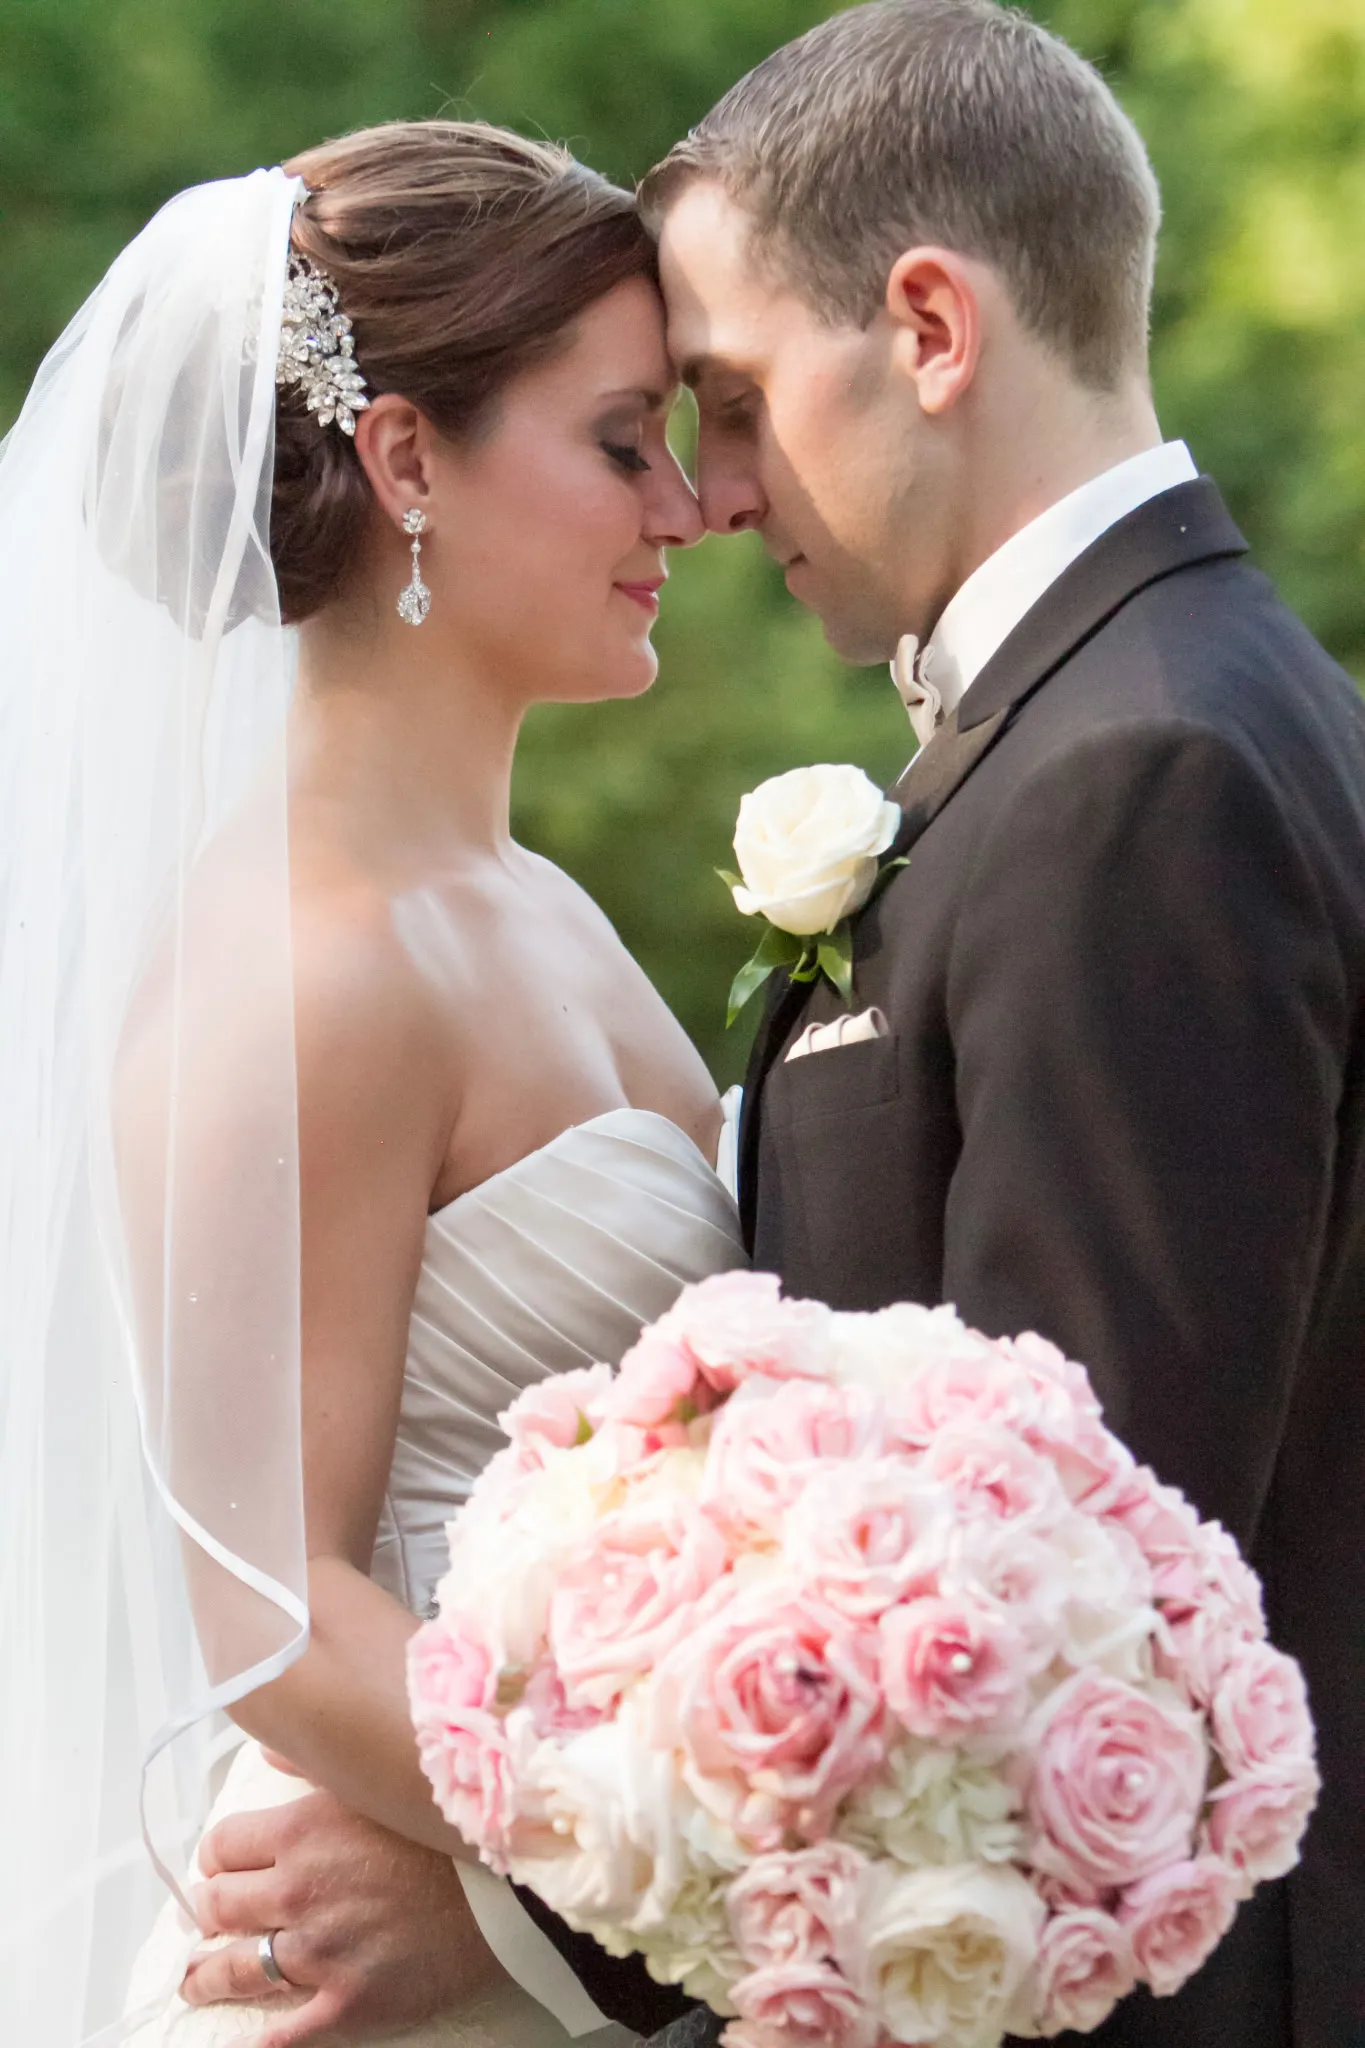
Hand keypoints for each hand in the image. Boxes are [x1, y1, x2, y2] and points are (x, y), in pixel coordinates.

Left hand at [183, 1786, 505, 2046]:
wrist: (513, 1884)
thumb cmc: (449, 1824)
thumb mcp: (378, 1778)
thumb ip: (316, 1762)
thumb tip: (270, 1745)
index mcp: (302, 1830)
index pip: (221, 1846)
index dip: (219, 1857)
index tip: (223, 1865)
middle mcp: (300, 1891)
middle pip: (216, 1906)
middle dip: (207, 1912)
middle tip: (209, 1917)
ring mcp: (322, 1952)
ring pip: (235, 1969)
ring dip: (208, 1975)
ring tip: (199, 1978)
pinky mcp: (350, 2002)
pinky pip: (287, 2033)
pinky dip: (263, 2039)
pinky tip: (252, 2037)